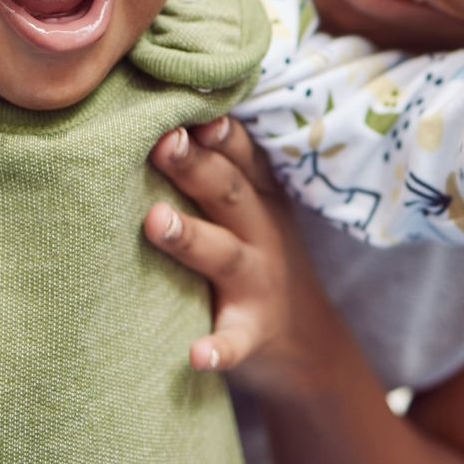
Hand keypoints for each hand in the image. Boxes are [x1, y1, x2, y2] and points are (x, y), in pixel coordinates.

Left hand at [142, 116, 343, 402]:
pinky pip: (236, 339)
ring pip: (224, 254)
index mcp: (257, 194)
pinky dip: (219, 348)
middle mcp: (260, 231)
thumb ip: (214, 164)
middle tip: (163, 142)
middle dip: (196, 165)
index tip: (183, 108)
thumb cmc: (255, 254)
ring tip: (154, 221)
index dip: (216, 129)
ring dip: (190, 236)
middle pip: (227, 191)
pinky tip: (196, 355)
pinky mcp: (254, 332)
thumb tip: (157, 115)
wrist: (308, 344)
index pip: (238, 152)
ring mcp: (259, 282)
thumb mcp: (249, 205)